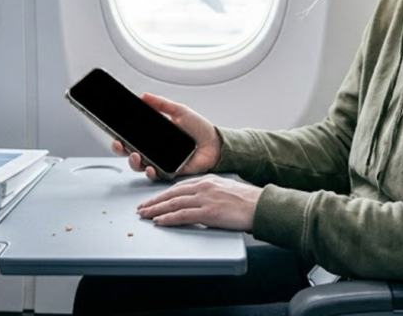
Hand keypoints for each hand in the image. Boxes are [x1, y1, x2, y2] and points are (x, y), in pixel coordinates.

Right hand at [111, 93, 221, 179]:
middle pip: (129, 152)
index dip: (120, 135)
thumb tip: (143, 95)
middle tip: (119, 144)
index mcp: (154, 135)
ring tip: (135, 156)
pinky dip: (150, 172)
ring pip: (139, 166)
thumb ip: (161, 104)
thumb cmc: (199, 128)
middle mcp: (154, 149)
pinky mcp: (169, 172)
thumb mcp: (179, 111)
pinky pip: (155, 175)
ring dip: (133, 162)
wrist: (215, 143)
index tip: (113, 132)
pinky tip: (149, 167)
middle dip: (120, 150)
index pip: (131, 136)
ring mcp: (160, 162)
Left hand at [136, 175, 262, 231]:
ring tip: (145, 215)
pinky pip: (183, 215)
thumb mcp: (225, 189)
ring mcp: (205, 199)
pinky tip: (159, 222)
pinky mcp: (209, 212)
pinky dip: (169, 219)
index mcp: (207, 180)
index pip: (178, 186)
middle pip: (172, 194)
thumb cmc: (247, 201)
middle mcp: (203, 186)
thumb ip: (209, 193)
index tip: (152, 200)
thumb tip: (198, 202)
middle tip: (142, 208)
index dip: (162, 194)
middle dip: (154, 201)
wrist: (261, 206)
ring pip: (173, 204)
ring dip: (156, 210)